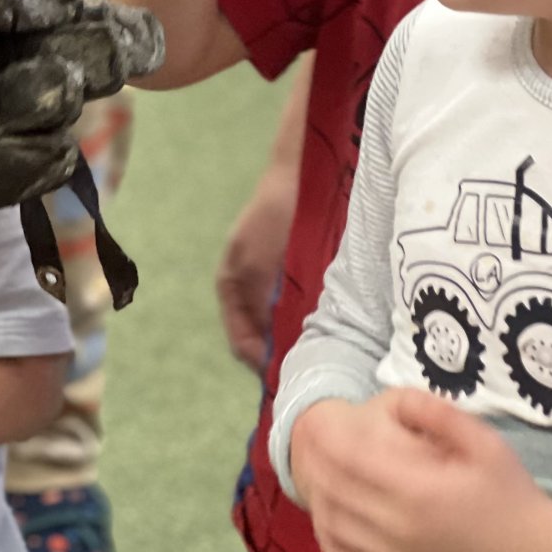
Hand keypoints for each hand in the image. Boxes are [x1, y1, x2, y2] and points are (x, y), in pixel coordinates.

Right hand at [217, 162, 296, 367]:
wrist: (296, 178)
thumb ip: (258, 304)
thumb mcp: (259, 264)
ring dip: (292, 339)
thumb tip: (267, 346)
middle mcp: (247, 290)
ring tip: (315, 349)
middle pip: (258, 337)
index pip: (240, 341)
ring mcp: (268, 283)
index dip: (259, 361)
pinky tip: (321, 325)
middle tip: (303, 366)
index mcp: (229, 286)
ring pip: (278, 327)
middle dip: (277, 354)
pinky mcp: (290, 276)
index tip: (284, 373)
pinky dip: (303, 321)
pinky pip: (293, 310)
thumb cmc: (272, 218)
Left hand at [292, 390, 551, 551]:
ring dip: (316, 496)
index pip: (351, 459)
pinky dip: (326, 540)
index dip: (327, 438)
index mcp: (417, 489)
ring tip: (315, 472)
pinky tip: (328, 519)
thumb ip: (437, 413)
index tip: (317, 420)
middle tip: (308, 440)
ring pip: (333, 527)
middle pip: (335, 490)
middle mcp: (399, 528)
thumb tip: (395, 397)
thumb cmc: (508, 493)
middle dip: (315, 461)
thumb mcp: (483, 440)